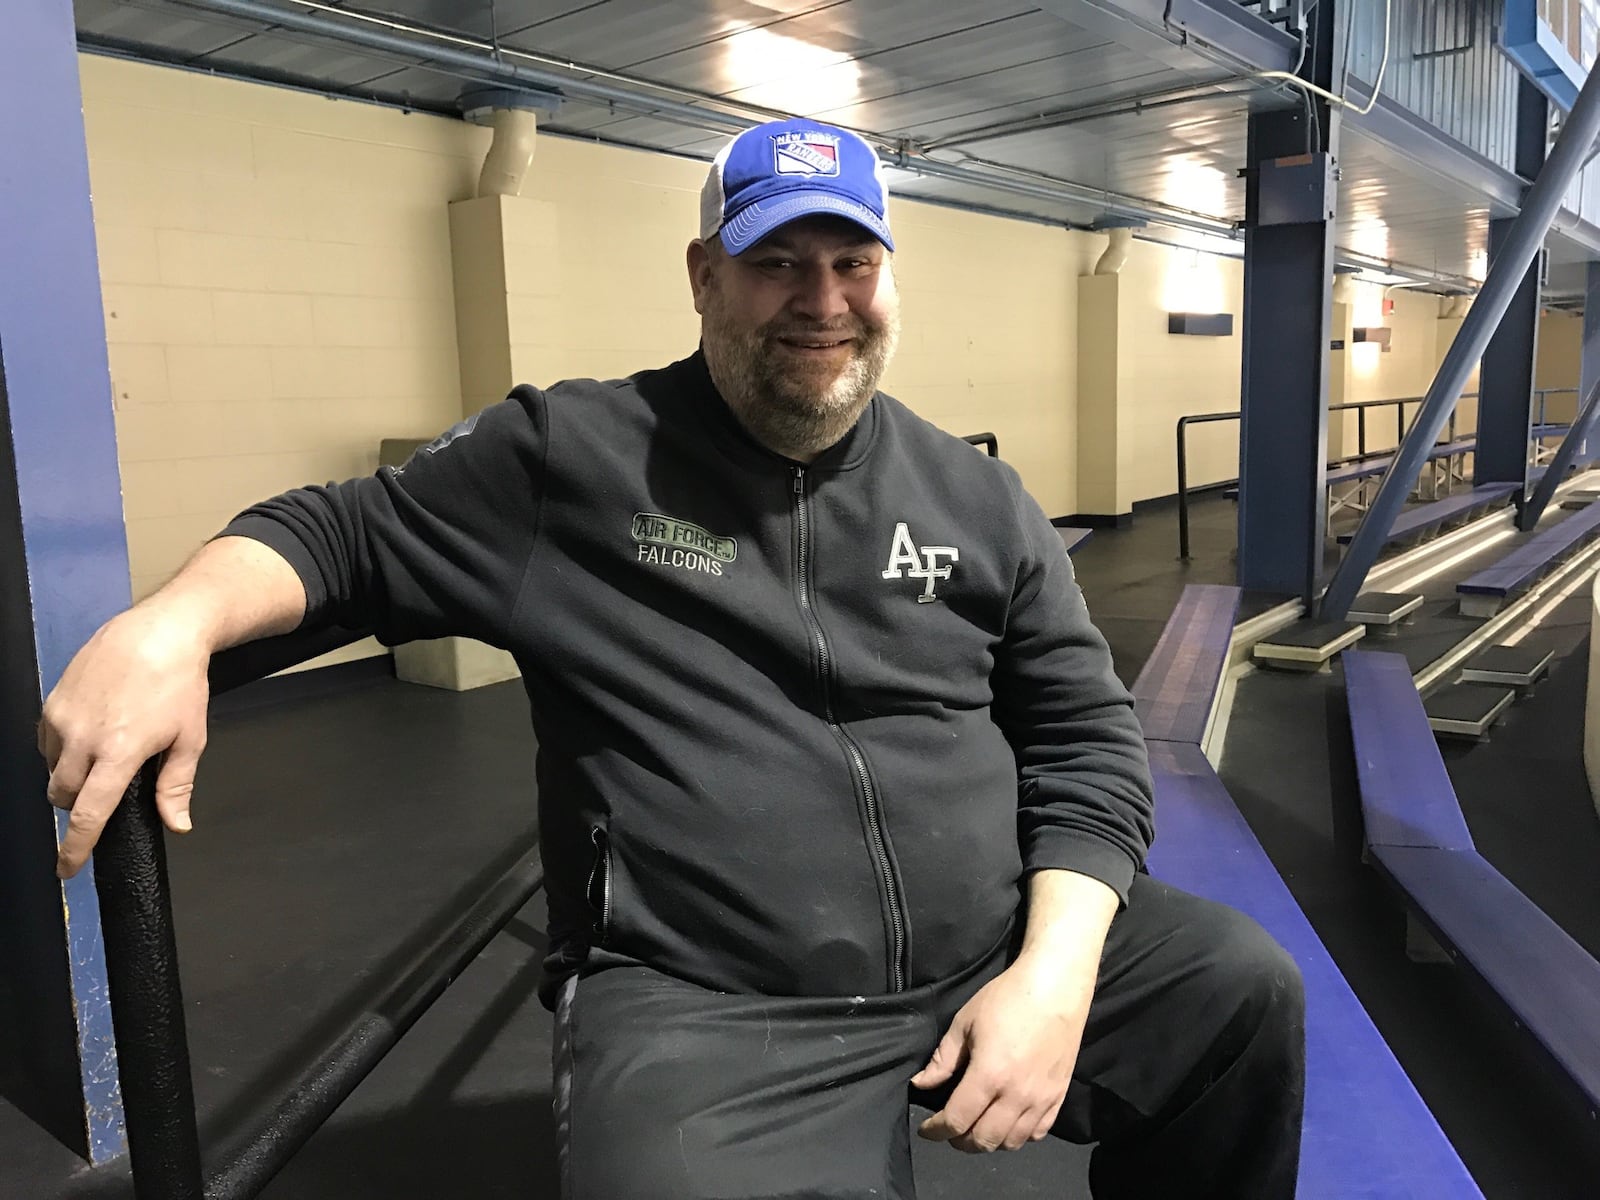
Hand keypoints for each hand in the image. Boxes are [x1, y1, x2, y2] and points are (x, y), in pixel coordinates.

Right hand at [40, 606, 212, 878]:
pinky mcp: (52, 700)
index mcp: (118, 754)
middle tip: (102, 795)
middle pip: (63, 795)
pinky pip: (46, 740)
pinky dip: (62, 749)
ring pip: (52, 768)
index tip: (67, 869)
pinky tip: (89, 736)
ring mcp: (62, 718)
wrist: (160, 631)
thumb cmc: (180, 683)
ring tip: (103, 756)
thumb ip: (176, 786)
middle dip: (77, 805)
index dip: (74, 848)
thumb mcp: (190, 738)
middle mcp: (83, 739)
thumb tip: (177, 825)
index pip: (87, 815)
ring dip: (70, 775)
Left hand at [911, 952, 1093, 1152]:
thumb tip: (921, 1084)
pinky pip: (1037, 1133)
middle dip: (960, 1141)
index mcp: (989, 1076)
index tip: (927, 1129)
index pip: (957, 1121)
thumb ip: (943, 1060)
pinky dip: (1018, 1136)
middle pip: (984, 1140)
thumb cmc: (1007, 999)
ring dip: (989, 1141)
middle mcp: (1016, 1096)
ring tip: (977, 1127)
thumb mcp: (964, 1023)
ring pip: (1011, 1143)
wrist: (1055, 988)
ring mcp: (1041, 1100)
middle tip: (950, 1129)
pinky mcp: (1059, 1097)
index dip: (936, 1130)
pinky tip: (1007, 1123)